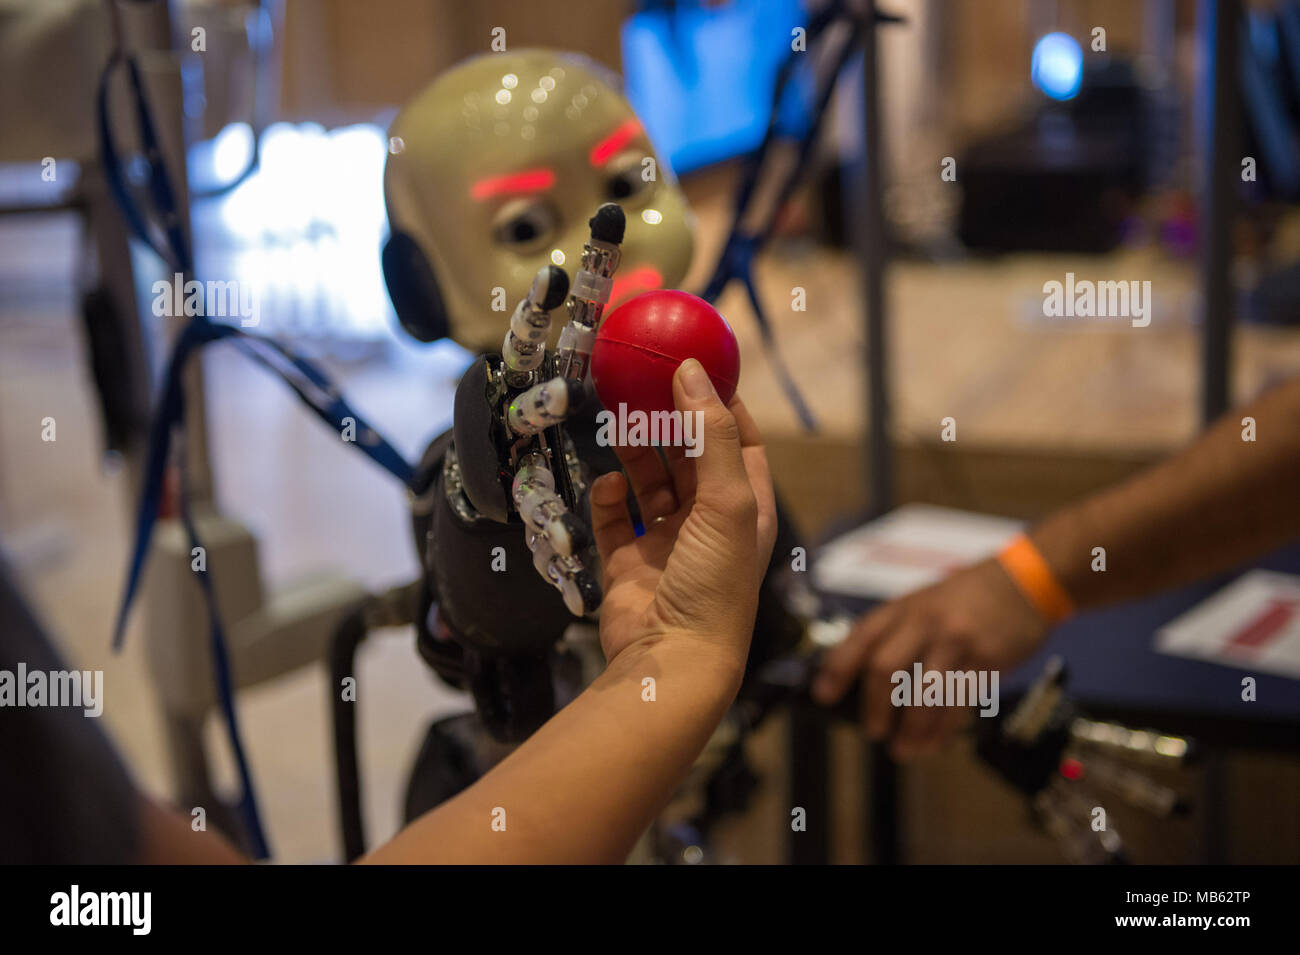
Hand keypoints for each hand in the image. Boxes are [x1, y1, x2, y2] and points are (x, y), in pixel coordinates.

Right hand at [589, 359, 777, 680]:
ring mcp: (667, 544)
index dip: (722, 404)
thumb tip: (693, 372)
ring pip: (649, 482)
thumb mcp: (726, 501)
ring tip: (619, 420)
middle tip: (644, 382)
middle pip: (689, 457)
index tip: (698, 367)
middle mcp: (709, 524)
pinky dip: (608, 498)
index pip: (741, 443)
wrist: (673, 660)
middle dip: (669, 421)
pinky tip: (607, 485)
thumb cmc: (716, 586)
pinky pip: (614, 519)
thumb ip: (709, 435)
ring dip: (636, 452)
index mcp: (745, 509)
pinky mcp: (628, 564)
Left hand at [811, 558, 1050, 759]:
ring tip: (904, 749)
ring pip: (924, 694)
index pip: (860, 637)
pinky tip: (935, 742)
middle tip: (873, 731)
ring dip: (911, 730)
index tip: (824, 695)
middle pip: (886, 670)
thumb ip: (899, 632)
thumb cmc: (969, 596)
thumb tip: (868, 679)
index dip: (838, 669)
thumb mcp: (925, 601)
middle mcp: (925, 622)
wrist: (1026, 580)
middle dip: (874, 708)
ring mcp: (957, 640)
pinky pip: (958, 703)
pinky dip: (943, 729)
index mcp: (904, 607)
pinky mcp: (986, 659)